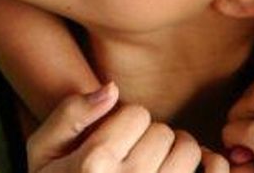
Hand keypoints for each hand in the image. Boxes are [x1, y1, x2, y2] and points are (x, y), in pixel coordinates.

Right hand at [29, 84, 228, 172]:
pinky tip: (194, 168)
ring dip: (175, 153)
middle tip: (134, 155)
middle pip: (162, 131)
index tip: (116, 139)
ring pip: (187, 151)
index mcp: (94, 164)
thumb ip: (70, 114)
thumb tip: (112, 88)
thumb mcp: (42, 152)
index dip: (126, 121)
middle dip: (150, 137)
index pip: (135, 113)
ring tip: (156, 165)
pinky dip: (211, 166)